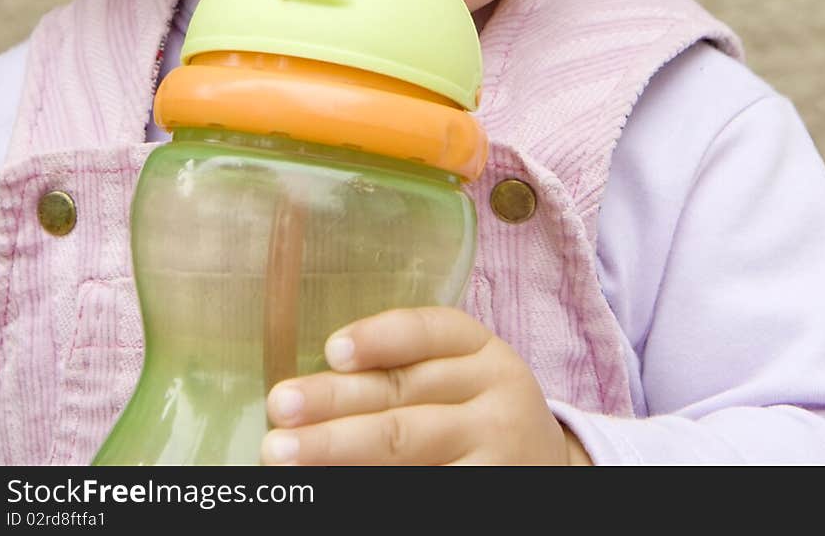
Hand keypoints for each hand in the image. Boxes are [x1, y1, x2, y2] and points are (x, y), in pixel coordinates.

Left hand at [260, 305, 591, 465]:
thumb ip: (402, 371)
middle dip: (334, 403)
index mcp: (482, 350)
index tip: (330, 350)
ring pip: (407, 445)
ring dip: (337, 449)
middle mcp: (495, 394)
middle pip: (404, 395)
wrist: (546, 469)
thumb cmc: (475, 414)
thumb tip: (310, 386)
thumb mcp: (460, 376)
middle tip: (279, 408)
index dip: (380, 338)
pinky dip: (370, 486)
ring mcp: (495, 450)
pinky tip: (328, 488)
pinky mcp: (488, 494)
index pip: (430, 331)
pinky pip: (422, 486)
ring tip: (281, 453)